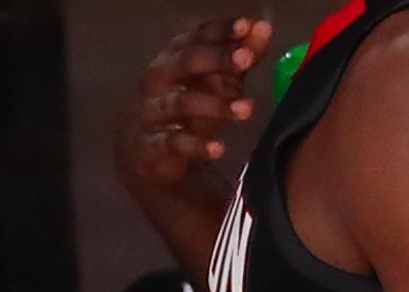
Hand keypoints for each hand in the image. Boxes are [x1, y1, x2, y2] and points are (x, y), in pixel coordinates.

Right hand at [116, 16, 273, 190]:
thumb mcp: (217, 80)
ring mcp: (153, 110)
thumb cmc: (186, 106)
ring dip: (217, 105)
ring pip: (184, 103)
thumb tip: (264, 28)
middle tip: (246, 58)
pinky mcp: (153, 144)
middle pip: (188, 61)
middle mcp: (161, 77)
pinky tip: (219, 148)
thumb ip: (241, 56)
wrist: (144, 148)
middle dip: (218, 58)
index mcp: (177, 55)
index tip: (247, 26)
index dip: (222, 30)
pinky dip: (198, 146)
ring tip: (247, 109)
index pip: (199, 36)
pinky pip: (175, 143)